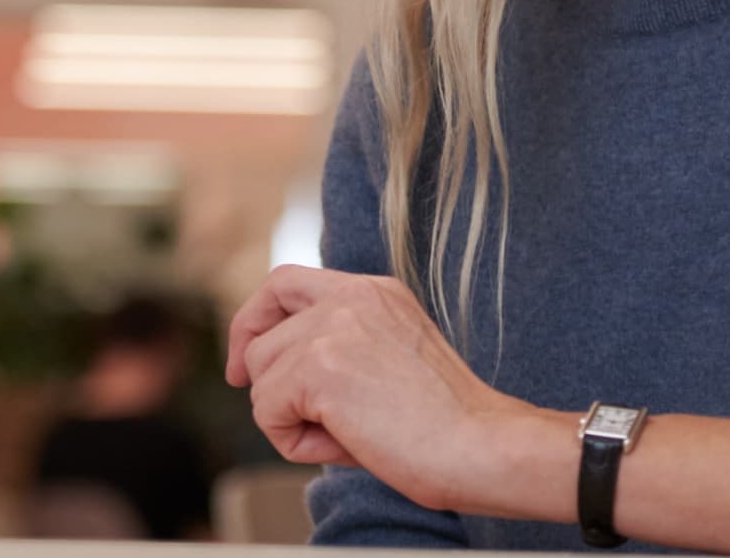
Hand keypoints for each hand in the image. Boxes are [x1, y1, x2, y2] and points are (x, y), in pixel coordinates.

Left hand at [227, 265, 542, 514]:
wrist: (482, 446)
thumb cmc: (447, 424)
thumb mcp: (390, 359)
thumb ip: (340, 348)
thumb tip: (273, 373)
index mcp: (374, 291)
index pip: (284, 282)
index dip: (255, 319)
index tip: (246, 362)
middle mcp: (350, 297)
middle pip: (262, 331)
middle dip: (261, 378)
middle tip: (281, 416)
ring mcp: (332, 328)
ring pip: (261, 376)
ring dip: (289, 418)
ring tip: (345, 437)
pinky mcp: (319, 367)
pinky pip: (267, 411)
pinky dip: (293, 441)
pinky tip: (344, 447)